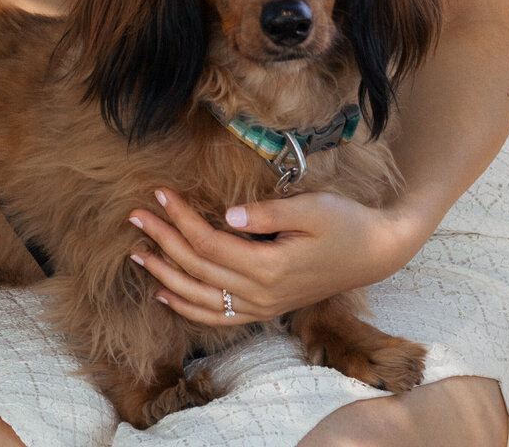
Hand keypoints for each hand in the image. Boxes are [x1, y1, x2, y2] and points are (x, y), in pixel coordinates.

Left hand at [126, 188, 421, 328]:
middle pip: (198, 268)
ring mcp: (263, 306)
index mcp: (270, 267)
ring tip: (137, 253)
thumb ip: (268, 213)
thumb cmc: (344, 222)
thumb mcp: (311, 208)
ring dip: (166, 275)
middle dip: (163, 240)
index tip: (159, 193)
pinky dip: (188, 307)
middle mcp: (262, 294)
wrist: (374, 253)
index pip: (210, 243)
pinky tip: (165, 294)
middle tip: (135, 215)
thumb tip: (229, 216)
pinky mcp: (265, 308)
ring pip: (201, 297)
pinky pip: (218, 315)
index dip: (181, 218)